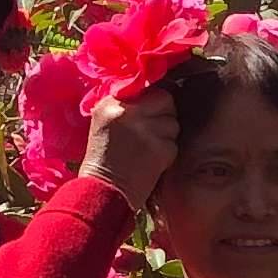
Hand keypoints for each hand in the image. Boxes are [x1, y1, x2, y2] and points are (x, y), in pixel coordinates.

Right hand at [81, 88, 180, 206]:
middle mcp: (130, 112)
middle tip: (154, 129)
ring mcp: (147, 130)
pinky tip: (151, 161)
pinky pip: (174, 143)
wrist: (103, 190)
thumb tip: (152, 92)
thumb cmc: (102, 159)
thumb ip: (125, 106)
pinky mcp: (161, 149)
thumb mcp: (104, 122)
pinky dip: (167, 152)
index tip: (153, 109)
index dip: (154, 98)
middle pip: (165, 100)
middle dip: (165, 113)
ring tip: (148, 147)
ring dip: (167, 134)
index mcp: (112, 103)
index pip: (146, 87)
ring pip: (173, 122)